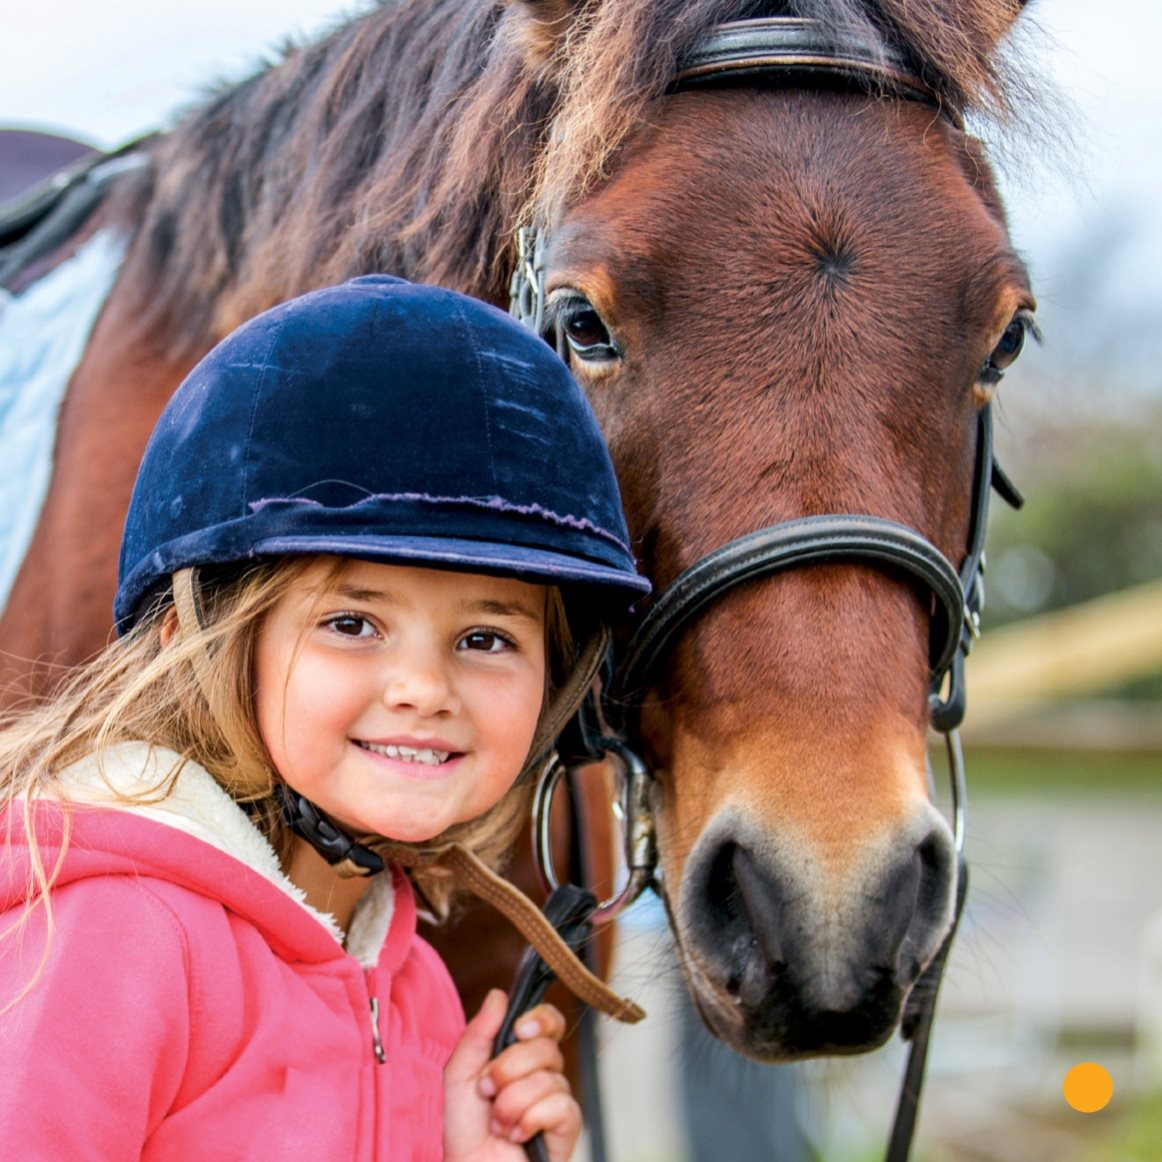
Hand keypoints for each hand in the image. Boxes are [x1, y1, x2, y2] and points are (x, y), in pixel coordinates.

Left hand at [444, 989, 580, 1161]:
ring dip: (512, 1104)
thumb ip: (478, 1034)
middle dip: (508, 1070)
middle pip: (546, 1047)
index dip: (541, 1018)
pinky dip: (530, 1121)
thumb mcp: (459, 1075)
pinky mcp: (567, 1126)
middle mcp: (543, 1073)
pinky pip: (560, 1106)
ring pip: (548, 1079)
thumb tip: (499, 995)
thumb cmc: (464, 1130)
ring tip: (498, 1123)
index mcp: (520, 1055)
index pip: (549, 1021)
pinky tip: (517, 1135)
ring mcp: (557, 1099)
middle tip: (487, 1092)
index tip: (519, 1030)